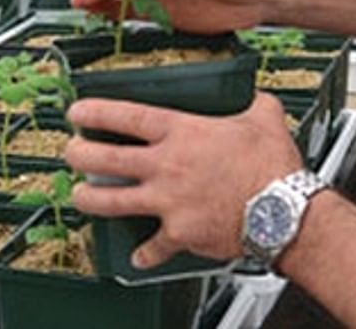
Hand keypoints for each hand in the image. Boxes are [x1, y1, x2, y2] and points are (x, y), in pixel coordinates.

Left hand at [64, 93, 302, 269]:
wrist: (283, 211)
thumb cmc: (273, 167)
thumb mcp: (265, 118)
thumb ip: (253, 104)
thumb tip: (257, 99)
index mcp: (182, 133)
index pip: (125, 116)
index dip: (94, 112)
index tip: (77, 112)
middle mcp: (166, 166)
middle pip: (103, 159)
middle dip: (78, 154)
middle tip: (71, 152)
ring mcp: (167, 201)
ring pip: (110, 201)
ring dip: (88, 199)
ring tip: (79, 196)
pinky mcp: (178, 233)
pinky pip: (152, 247)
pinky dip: (144, 254)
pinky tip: (138, 257)